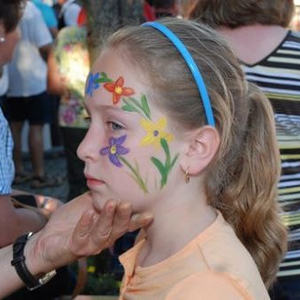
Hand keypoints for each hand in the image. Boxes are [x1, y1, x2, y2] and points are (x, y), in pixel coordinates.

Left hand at [25, 192, 152, 273]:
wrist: (46, 238)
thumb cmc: (70, 221)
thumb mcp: (87, 203)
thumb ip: (99, 196)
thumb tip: (111, 178)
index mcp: (109, 227)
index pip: (126, 224)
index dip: (138, 220)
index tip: (150, 213)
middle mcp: (104, 238)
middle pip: (118, 229)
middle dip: (124, 217)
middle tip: (127, 203)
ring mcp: (90, 245)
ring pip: (103, 233)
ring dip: (108, 218)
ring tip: (111, 203)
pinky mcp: (76, 247)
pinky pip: (81, 237)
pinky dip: (85, 225)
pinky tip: (88, 213)